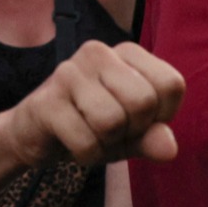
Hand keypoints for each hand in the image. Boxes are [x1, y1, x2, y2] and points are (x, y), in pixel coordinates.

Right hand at [3, 41, 182, 168]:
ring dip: (106, 144)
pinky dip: (86, 154)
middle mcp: (98, 53)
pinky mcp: (47, 100)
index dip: (161, 116)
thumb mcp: (132, 135)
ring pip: (113, 121)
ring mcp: (69, 73)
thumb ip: (154, 138)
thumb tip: (169, 148)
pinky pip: (86, 141)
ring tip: (92, 135)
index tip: (138, 119)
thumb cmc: (92, 127)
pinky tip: (72, 143)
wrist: (36, 135)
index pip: (171, 84)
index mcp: (126, 53)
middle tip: (111, 130)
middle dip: (132, 131)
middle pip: (143, 102)